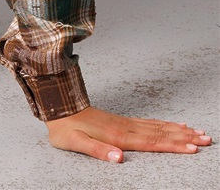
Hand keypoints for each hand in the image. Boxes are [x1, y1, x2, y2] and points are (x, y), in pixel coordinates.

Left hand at [46, 106, 212, 161]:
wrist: (58, 105)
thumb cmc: (65, 127)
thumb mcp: (76, 142)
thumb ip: (99, 150)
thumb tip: (119, 158)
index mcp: (118, 136)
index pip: (152, 142)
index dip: (173, 145)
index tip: (192, 147)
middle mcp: (126, 128)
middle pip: (161, 133)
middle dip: (184, 137)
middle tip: (207, 138)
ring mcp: (125, 122)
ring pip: (158, 127)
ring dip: (178, 130)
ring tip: (197, 131)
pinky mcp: (121, 121)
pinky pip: (149, 123)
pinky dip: (164, 124)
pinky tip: (173, 124)